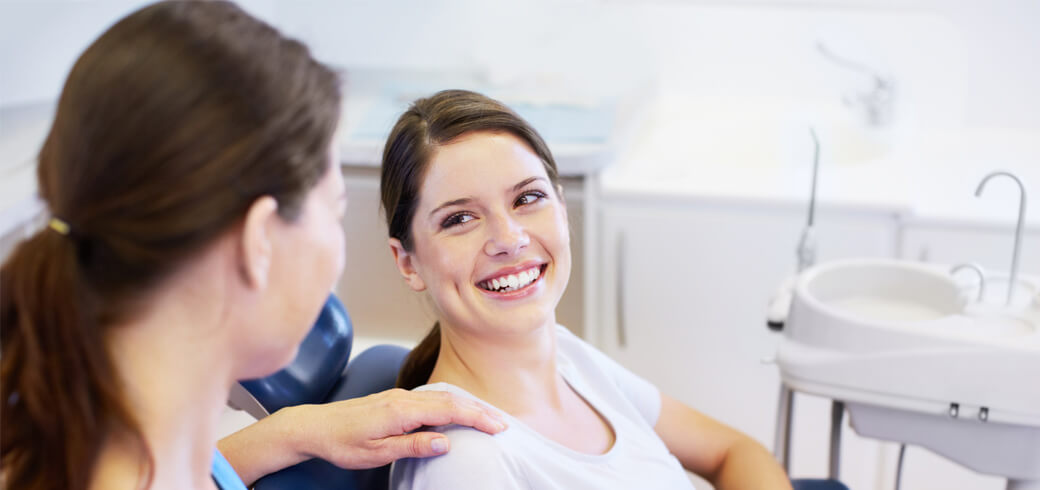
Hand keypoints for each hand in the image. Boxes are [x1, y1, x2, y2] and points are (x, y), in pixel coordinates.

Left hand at [219, 387, 508, 484]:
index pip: (449, 410)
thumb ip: (413, 445)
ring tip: (487, 417)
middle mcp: (403, 398)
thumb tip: (446, 442)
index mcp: (401, 410)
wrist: (314, 426)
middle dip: (479, 409)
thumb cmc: (341, 442)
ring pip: (442, 395)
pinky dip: (450, 403)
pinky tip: (457, 411)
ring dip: (466, 405)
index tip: (498, 426)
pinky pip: (430, 397)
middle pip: (450, 399)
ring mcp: (399, 396)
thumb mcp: (377, 453)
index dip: (476, 417)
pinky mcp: (395, 399)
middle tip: (503, 423)